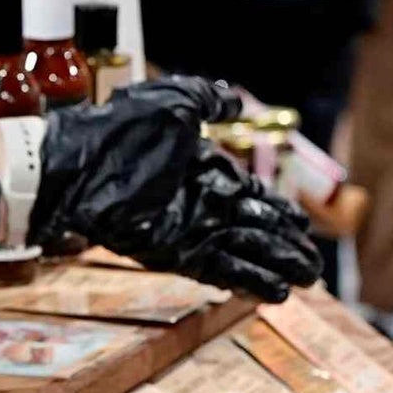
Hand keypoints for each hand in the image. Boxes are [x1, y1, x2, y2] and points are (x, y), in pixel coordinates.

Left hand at [32, 75, 327, 300]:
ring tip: (307, 281)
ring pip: (246, 252)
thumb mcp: (172, 100)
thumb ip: (207, 100)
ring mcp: (190, 229)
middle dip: (287, 246)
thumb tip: (235, 100)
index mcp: (204, 169)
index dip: (279, 211)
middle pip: (256, 229)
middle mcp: (201, 202)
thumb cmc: (120, 128)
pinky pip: (220, 270)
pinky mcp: (175, 253)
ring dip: (277, 266)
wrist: (78, 165)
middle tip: (314, 266)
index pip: (251, 195)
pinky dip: (248, 280)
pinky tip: (274, 292)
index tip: (303, 224)